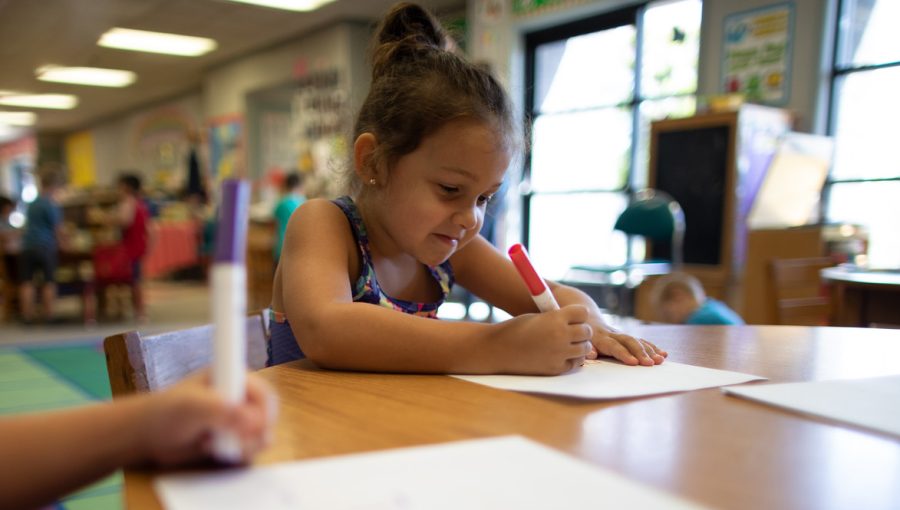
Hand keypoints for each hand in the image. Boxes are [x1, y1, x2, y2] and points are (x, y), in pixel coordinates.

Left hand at [137, 372, 277, 466]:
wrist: (147, 436)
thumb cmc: (165, 413)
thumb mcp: (192, 407)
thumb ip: (222, 411)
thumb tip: (253, 422)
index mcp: (231, 376)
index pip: (263, 392)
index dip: (265, 411)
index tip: (256, 428)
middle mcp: (238, 395)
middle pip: (267, 413)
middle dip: (259, 430)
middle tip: (240, 442)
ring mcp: (236, 416)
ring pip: (262, 431)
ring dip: (250, 444)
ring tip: (223, 447)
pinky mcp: (232, 436)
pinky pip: (251, 445)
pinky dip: (242, 452)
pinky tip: (220, 451)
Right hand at [493, 304, 592, 374]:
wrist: (499, 349)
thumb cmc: (517, 329)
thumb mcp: (539, 316)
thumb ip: (558, 318)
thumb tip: (577, 319)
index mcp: (556, 318)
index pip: (582, 312)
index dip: (578, 314)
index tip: (572, 316)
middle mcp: (561, 335)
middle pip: (587, 331)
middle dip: (581, 330)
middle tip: (571, 331)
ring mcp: (560, 354)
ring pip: (586, 348)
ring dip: (579, 345)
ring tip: (567, 343)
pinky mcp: (556, 368)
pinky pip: (576, 363)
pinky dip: (572, 358)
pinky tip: (561, 354)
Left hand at [587, 327, 666, 365]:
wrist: (584, 318)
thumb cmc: (580, 337)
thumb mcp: (579, 342)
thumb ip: (585, 349)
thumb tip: (591, 355)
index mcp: (600, 338)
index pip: (613, 346)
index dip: (624, 354)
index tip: (634, 362)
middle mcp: (612, 334)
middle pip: (629, 341)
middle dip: (641, 353)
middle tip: (651, 364)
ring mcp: (620, 334)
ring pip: (637, 340)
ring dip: (650, 350)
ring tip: (660, 360)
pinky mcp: (626, 336)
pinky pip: (641, 341)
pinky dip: (652, 347)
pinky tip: (663, 354)